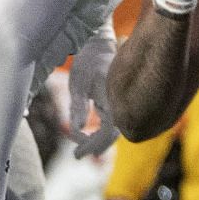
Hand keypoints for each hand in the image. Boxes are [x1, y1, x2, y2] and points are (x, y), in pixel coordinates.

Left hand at [67, 25, 119, 156]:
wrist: (99, 43)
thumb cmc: (87, 61)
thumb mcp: (78, 84)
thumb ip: (78, 107)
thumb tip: (79, 130)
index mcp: (114, 100)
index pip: (108, 132)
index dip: (93, 146)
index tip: (78, 155)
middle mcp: (121, 103)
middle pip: (112, 134)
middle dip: (94, 146)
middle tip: (77, 156)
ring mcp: (121, 102)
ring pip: (112, 128)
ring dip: (96, 140)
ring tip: (80, 149)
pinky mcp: (117, 100)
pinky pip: (111, 120)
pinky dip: (99, 130)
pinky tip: (86, 133)